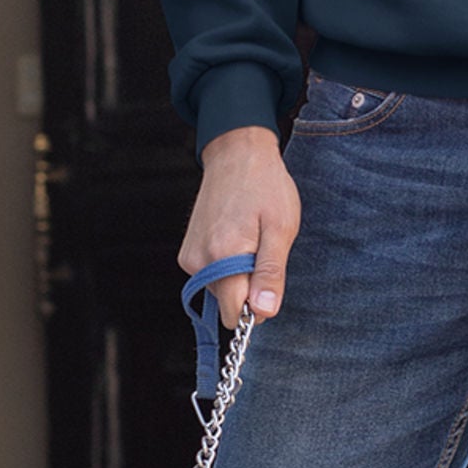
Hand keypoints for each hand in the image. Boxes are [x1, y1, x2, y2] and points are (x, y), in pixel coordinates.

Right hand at [181, 124, 300, 328]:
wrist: (236, 154)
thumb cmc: (265, 186)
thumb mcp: (281, 227)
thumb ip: (270, 273)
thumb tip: (264, 311)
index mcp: (223, 256)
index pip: (234, 314)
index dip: (257, 304)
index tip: (268, 279)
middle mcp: (199, 260)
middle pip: (227, 303)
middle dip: (248, 287)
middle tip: (261, 250)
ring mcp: (190, 256)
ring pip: (219, 290)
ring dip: (238, 274)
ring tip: (249, 238)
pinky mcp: (187, 252)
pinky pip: (210, 276)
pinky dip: (225, 264)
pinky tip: (235, 236)